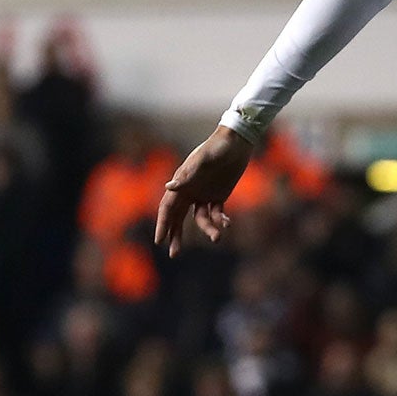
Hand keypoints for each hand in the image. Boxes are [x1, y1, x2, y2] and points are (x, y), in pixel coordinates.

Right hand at [154, 125, 254, 257]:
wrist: (237, 141)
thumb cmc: (217, 147)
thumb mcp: (203, 160)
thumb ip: (187, 175)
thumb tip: (168, 187)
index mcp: (182, 183)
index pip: (168, 208)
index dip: (163, 224)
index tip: (159, 240)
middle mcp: (190, 190)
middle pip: (179, 218)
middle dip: (175, 235)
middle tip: (173, 254)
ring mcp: (204, 194)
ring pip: (200, 219)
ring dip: (207, 230)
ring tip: (217, 237)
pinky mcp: (219, 195)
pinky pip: (216, 213)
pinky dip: (220, 220)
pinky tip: (227, 224)